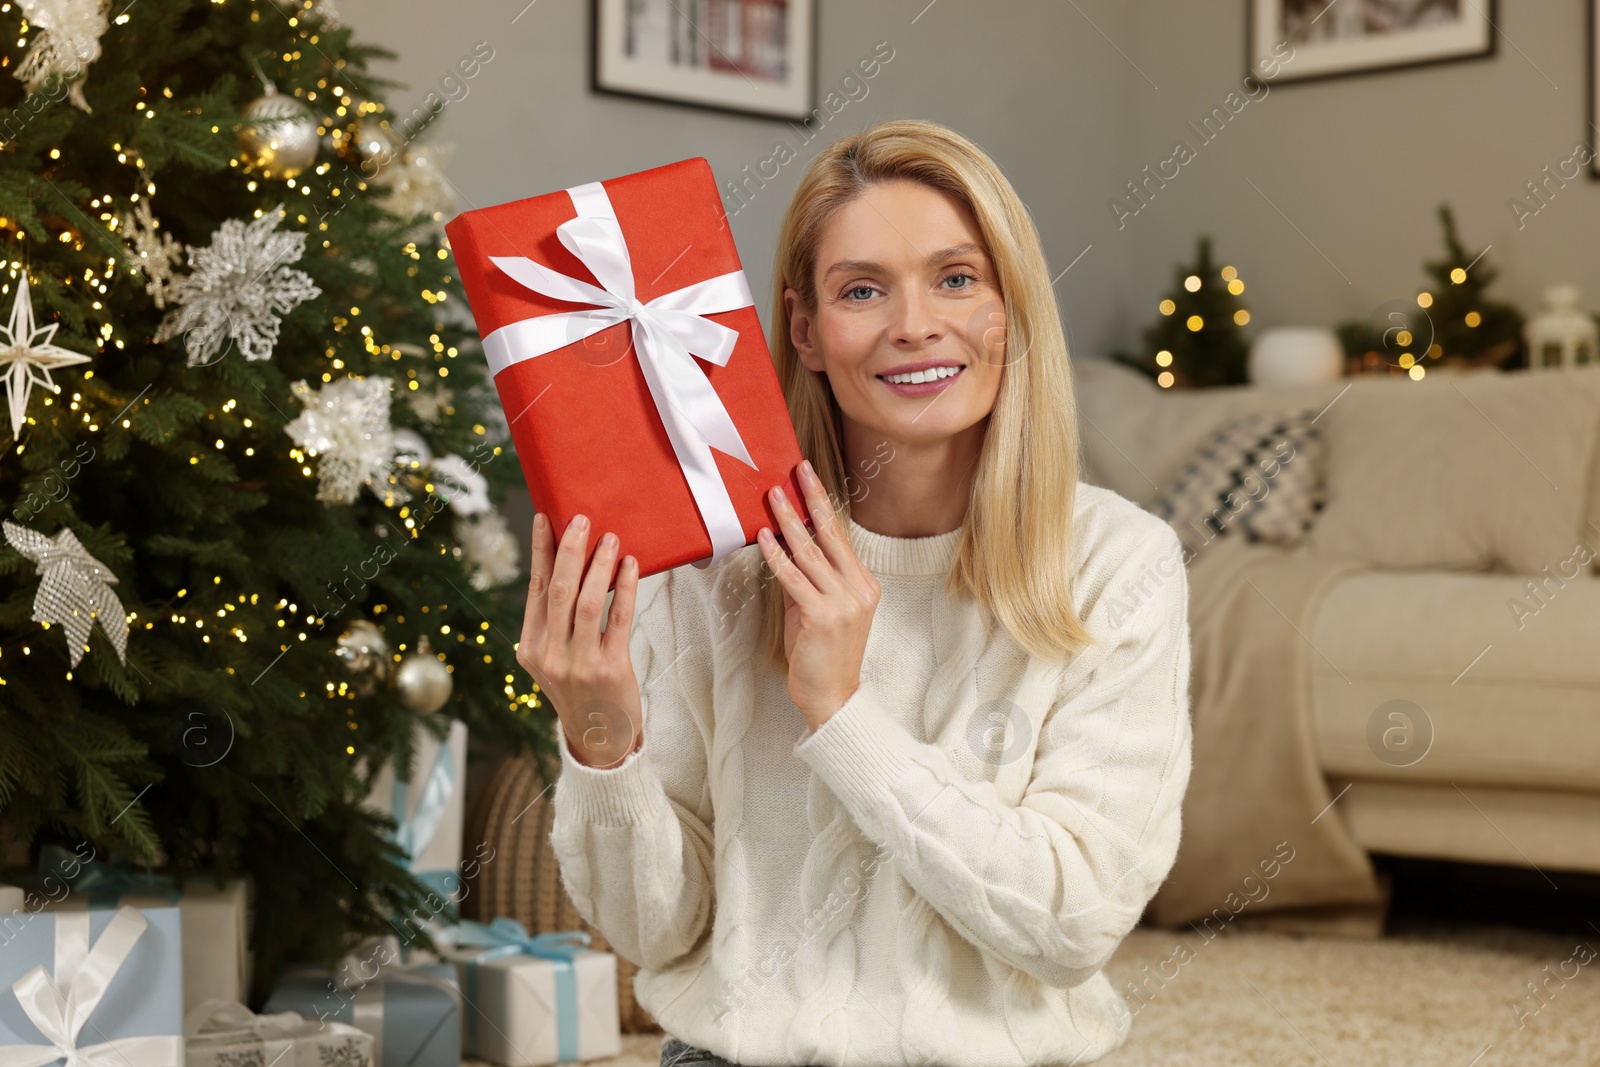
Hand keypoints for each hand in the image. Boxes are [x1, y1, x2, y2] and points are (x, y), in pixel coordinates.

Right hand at [517, 513, 643, 767]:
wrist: (599, 740)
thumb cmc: (581, 690)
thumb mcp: (555, 658)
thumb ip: (557, 621)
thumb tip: (570, 563)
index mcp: (531, 647)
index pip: (535, 589)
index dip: (540, 551)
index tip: (544, 518)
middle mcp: (550, 654)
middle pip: (559, 590)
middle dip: (570, 550)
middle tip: (581, 519)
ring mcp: (578, 663)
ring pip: (588, 602)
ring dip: (600, 566)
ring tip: (611, 538)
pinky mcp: (610, 669)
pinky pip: (619, 619)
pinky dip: (626, 589)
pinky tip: (631, 567)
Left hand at [757, 460, 881, 731]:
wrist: (832, 697)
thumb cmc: (820, 657)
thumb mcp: (814, 611)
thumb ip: (804, 581)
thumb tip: (784, 549)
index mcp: (863, 585)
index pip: (839, 537)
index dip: (822, 506)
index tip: (809, 480)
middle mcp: (858, 589)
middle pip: (831, 534)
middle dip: (811, 499)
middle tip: (797, 470)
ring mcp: (843, 603)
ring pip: (810, 552)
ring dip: (788, 520)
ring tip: (771, 496)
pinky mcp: (822, 616)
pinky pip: (794, 578)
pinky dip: (777, 555)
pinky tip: (764, 537)